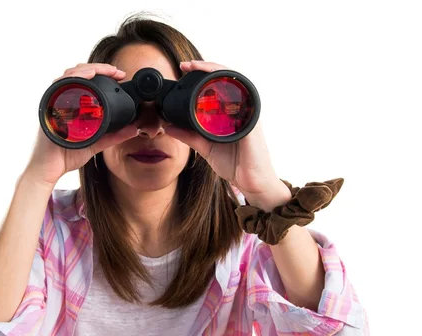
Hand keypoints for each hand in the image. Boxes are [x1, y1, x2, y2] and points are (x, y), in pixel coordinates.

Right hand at [24, 63, 139, 186]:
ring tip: (106, 70)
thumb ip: (114, 136)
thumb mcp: (96, 143)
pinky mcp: (50, 105)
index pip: (87, 81)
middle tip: (117, 72)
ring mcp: (55, 101)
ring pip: (70, 74)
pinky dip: (75, 77)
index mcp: (73, 105)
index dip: (103, 74)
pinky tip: (88, 75)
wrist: (50, 168)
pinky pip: (60, 84)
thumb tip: (134, 129)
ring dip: (89, 69)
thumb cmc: (67, 155)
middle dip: (100, 68)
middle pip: (79, 73)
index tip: (120, 76)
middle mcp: (63, 100)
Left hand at [165, 60, 284, 200]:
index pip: (219, 85)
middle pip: (227, 79)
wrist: (253, 184)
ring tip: (197, 68)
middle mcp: (243, 109)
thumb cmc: (235, 164)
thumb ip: (189, 135)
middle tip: (186, 66)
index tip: (184, 69)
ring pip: (235, 85)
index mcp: (232, 112)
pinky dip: (228, 93)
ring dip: (216, 73)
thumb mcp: (206, 147)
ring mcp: (249, 115)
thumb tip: (168, 126)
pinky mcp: (252, 124)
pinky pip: (242, 103)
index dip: (203, 74)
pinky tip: (215, 87)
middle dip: (207, 68)